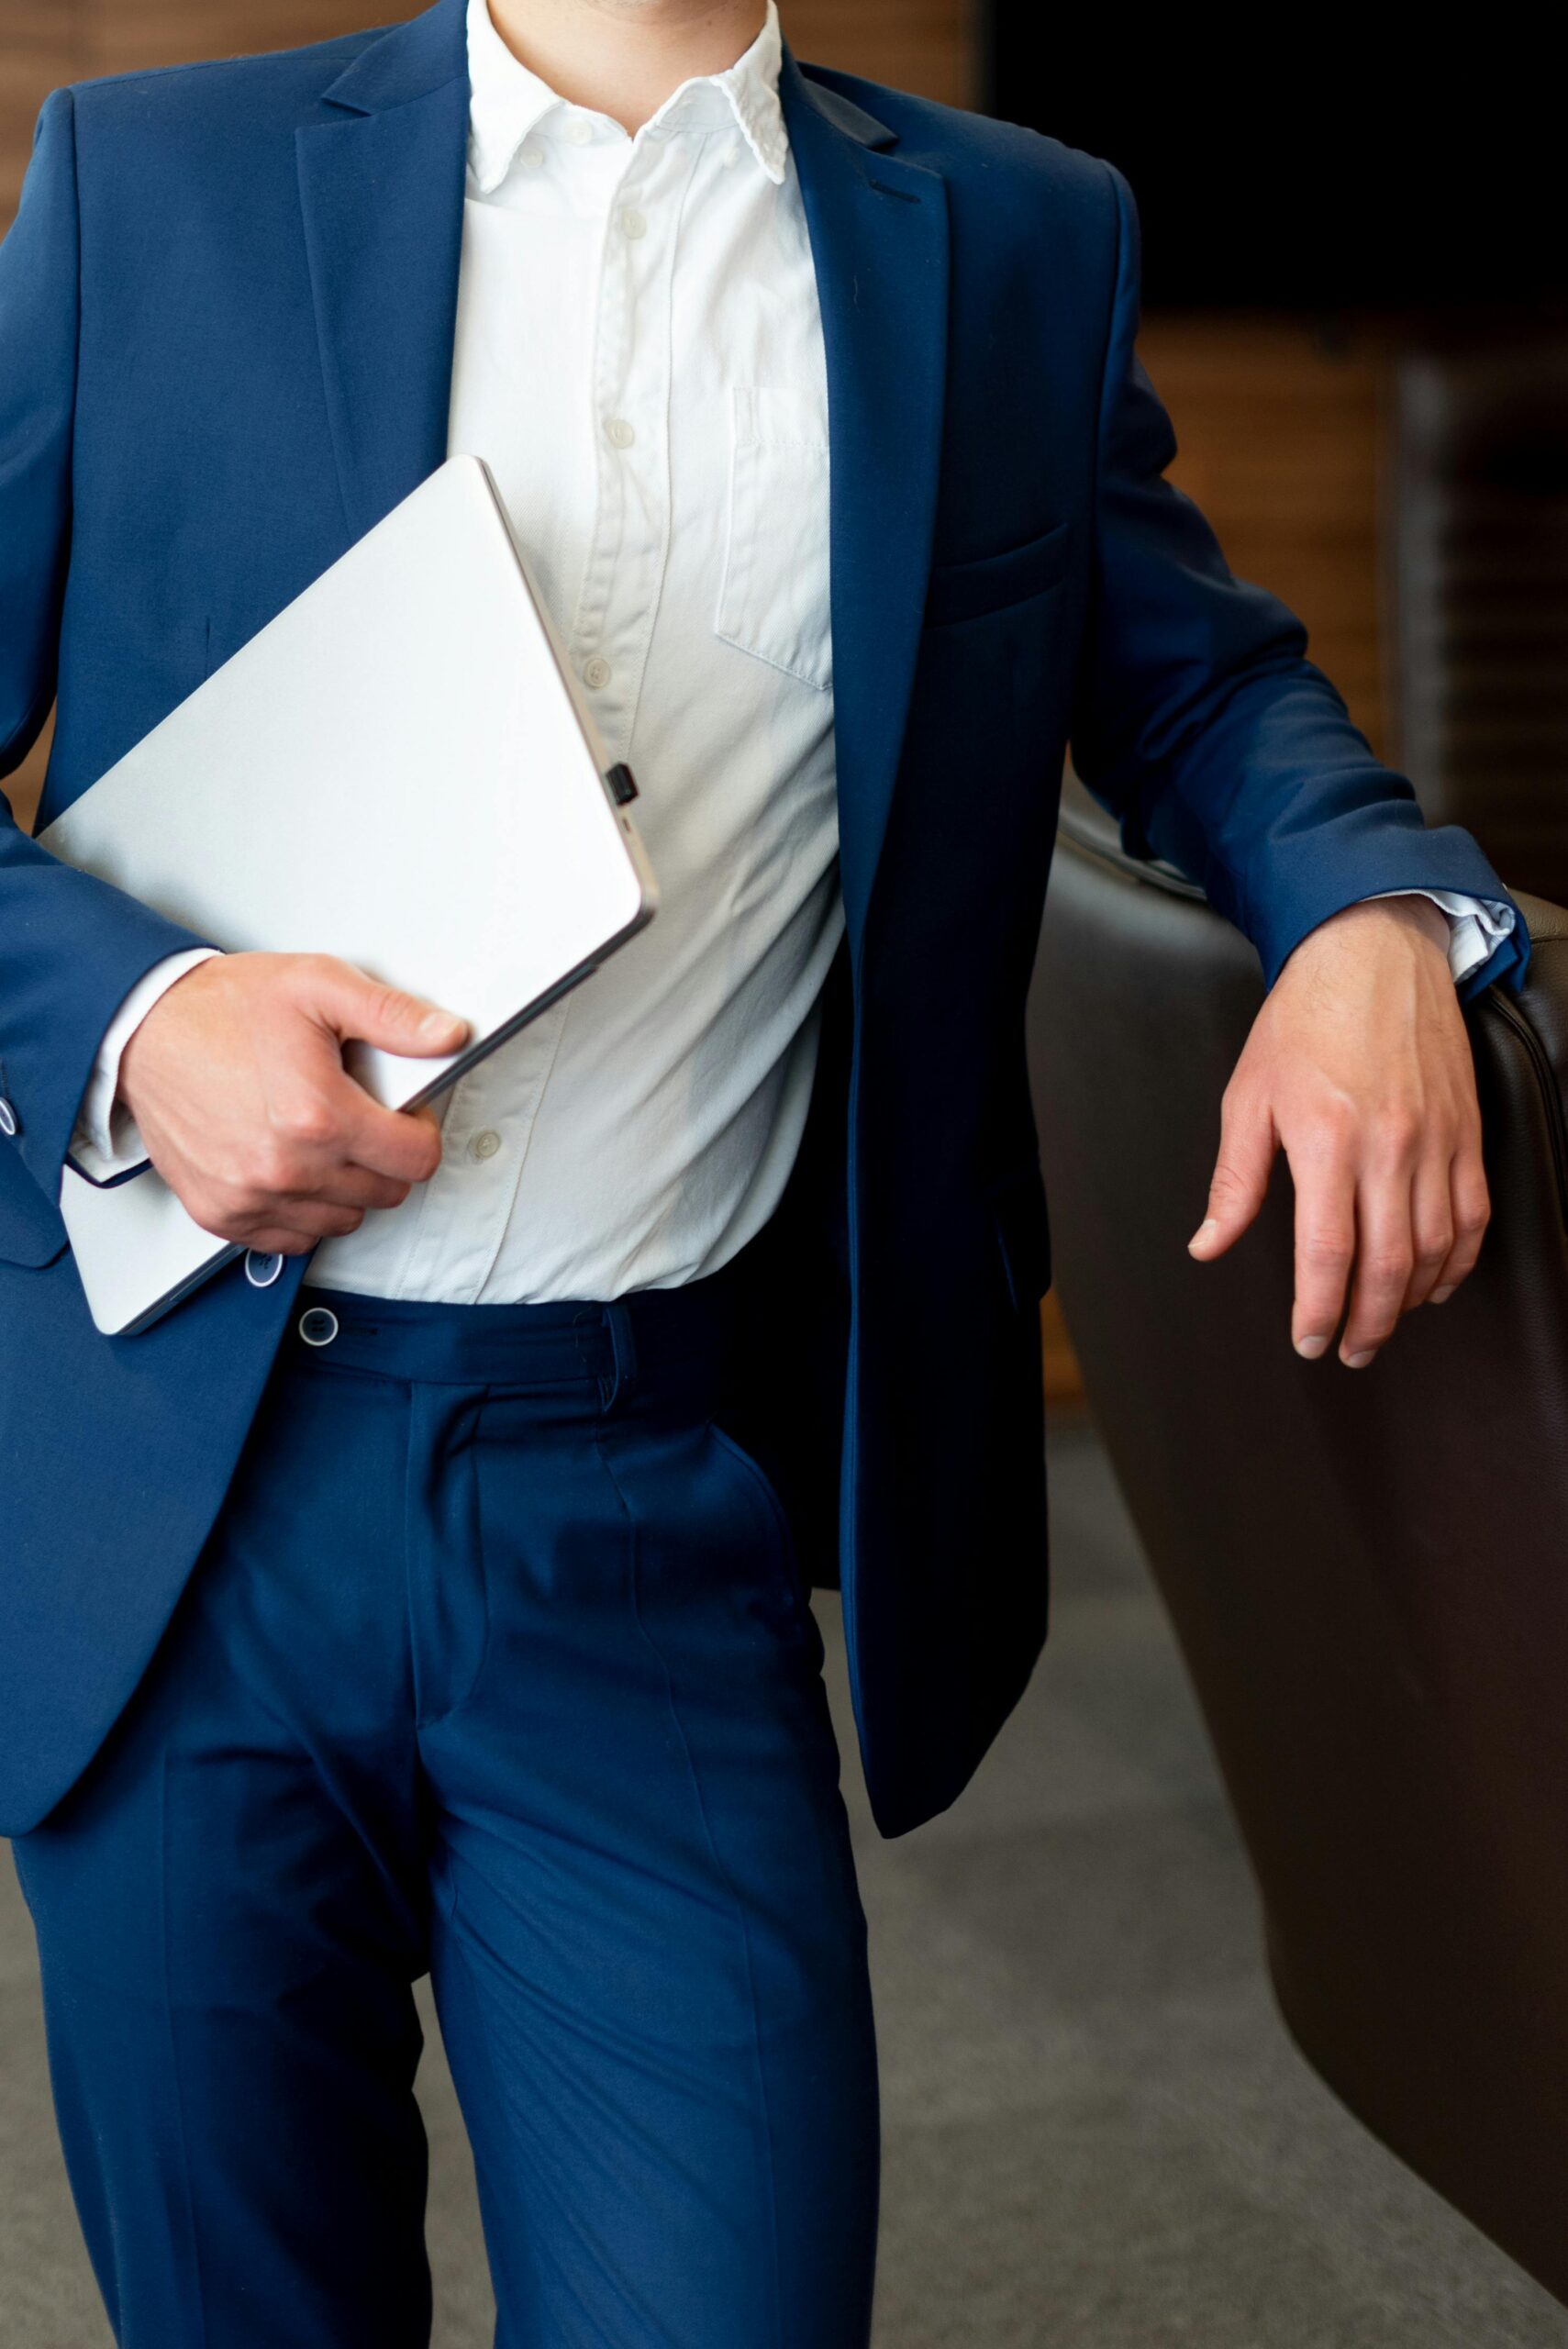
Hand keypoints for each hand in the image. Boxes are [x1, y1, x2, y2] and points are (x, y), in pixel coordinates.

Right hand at [118, 952, 467, 1254]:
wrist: (144, 1029)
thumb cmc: (223, 1010)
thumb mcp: (318, 988)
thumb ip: (391, 1016)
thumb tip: (447, 1035)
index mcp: (318, 1115)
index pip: (417, 1161)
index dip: (419, 1131)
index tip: (402, 1113)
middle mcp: (286, 1167)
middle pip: (385, 1194)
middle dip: (384, 1157)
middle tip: (357, 1117)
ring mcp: (252, 1197)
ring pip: (344, 1220)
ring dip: (345, 1187)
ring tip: (319, 1139)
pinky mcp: (222, 1214)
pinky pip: (293, 1239)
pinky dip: (302, 1212)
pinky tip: (291, 1168)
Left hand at [1187, 897, 1488, 1366]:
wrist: (1376, 954)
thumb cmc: (1304, 1020)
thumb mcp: (1248, 1095)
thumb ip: (1235, 1180)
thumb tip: (1209, 1243)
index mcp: (1327, 1140)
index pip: (1328, 1253)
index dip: (1319, 1309)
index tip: (1308, 1341)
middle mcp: (1390, 1147)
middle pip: (1389, 1264)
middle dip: (1367, 1322)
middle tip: (1348, 1351)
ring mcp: (1437, 1141)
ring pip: (1436, 1247)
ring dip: (1411, 1301)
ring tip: (1383, 1325)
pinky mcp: (1466, 1132)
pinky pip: (1471, 1214)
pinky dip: (1457, 1260)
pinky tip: (1435, 1283)